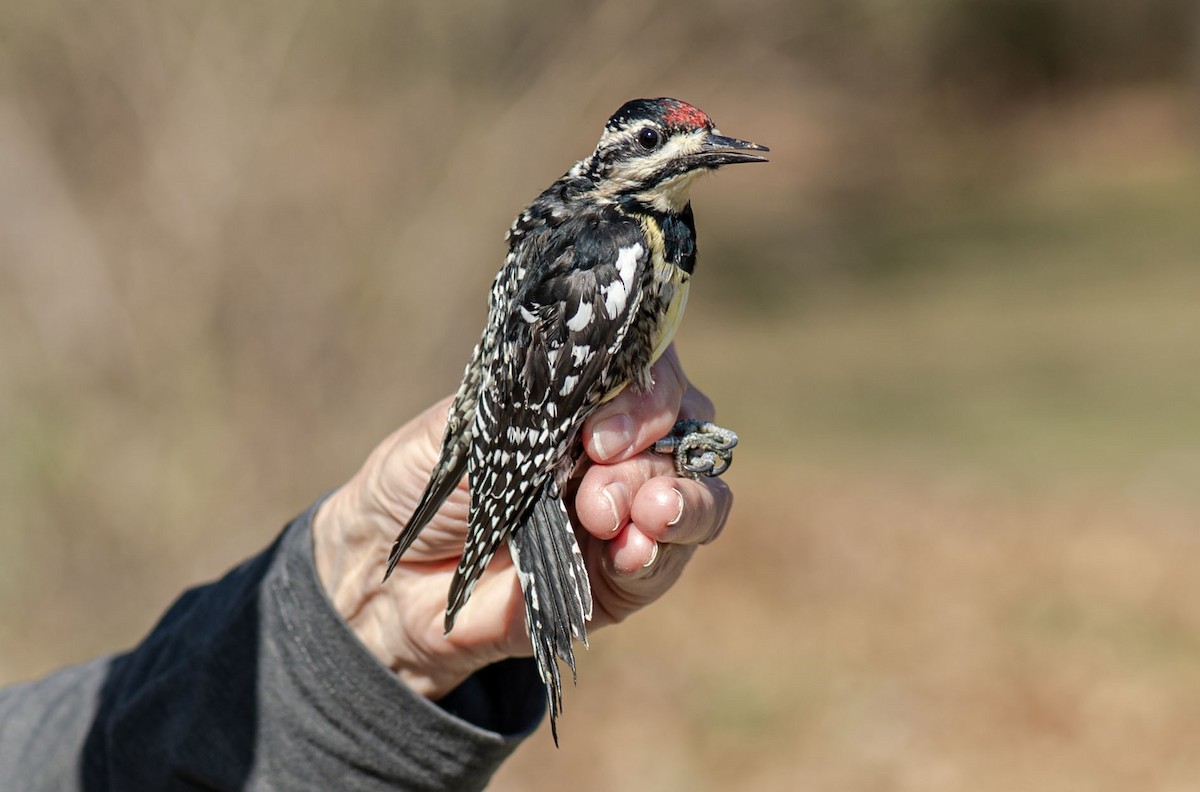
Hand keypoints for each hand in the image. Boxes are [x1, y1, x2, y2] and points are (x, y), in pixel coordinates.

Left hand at [313, 345, 732, 699]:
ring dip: (680, 500)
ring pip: (700, 492)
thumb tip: (592, 384)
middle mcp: (618, 447)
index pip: (651, 368)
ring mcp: (628, 511)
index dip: (646, 390)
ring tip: (644, 515)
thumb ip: (531, 400)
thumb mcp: (467, 427)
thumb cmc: (424, 485)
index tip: (598, 428)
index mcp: (583, 398)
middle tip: (595, 479)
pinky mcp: (623, 578)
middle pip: (685, 428)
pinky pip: (669, 560)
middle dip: (649, 451)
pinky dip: (660, 552)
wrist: (393, 578)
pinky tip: (630, 552)